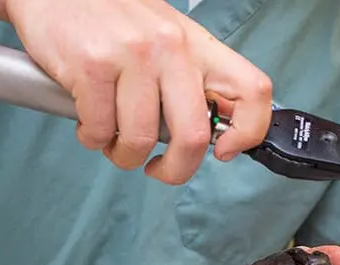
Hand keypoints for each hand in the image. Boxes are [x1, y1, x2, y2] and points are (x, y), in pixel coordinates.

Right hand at [2, 0, 272, 184]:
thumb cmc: (109, 20)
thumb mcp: (164, 38)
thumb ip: (187, 79)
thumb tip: (208, 135)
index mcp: (196, 44)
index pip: (252, 91)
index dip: (247, 133)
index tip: (223, 151)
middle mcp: (171, 48)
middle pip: (195, 135)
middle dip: (175, 170)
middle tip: (158, 169)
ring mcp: (132, 56)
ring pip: (141, 140)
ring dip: (122, 154)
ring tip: (111, 139)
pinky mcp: (92, 67)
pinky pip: (99, 130)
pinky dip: (91, 138)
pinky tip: (87, 121)